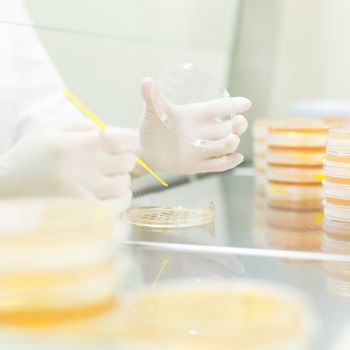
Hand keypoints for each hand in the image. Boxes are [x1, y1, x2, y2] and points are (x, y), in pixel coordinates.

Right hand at [0, 119, 138, 212]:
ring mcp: (80, 194)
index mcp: (71, 145)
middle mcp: (78, 169)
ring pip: (123, 185)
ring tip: (108, 178)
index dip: (130, 141)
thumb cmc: (31, 156)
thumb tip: (113, 132)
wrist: (5, 189)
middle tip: (113, 162)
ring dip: (121, 180)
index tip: (126, 144)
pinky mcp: (82, 215)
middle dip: (124, 160)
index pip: (120, 139)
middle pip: (126, 162)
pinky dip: (121, 199)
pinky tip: (111, 194)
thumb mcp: (50, 128)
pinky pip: (118, 206)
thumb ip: (83, 125)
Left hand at [138, 77, 250, 174]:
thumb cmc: (152, 127)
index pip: (218, 107)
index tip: (246, 103)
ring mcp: (202, 149)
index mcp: (196, 115)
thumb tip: (146, 80)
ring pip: (223, 146)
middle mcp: (203, 131)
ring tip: (231, 140)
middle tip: (239, 123)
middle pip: (227, 127)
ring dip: (231, 143)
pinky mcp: (198, 165)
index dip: (233, 105)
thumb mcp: (152, 112)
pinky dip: (228, 162)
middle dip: (237, 125)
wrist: (146, 150)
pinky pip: (217, 165)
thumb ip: (152, 97)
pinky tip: (236, 158)